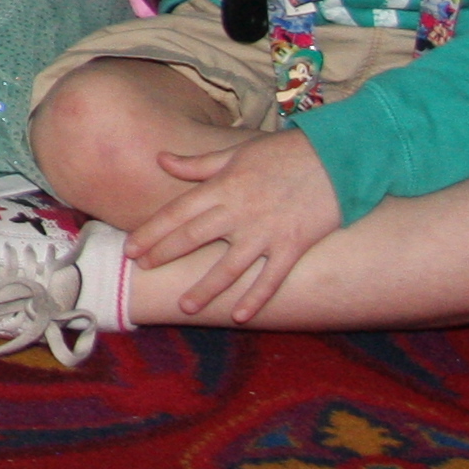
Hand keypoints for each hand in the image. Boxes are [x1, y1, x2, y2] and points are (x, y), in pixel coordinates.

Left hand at [127, 128, 340, 323]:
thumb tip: (161, 158)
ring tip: (184, 308)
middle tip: (143, 272)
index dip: (151, 233)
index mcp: (222, 187)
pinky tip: (240, 316)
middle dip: (165, 256)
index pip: (176, 213)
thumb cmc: (283, 152)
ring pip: (228, 267)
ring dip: (205, 290)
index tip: (131, 249)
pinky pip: (270, 278)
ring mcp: (265, 232)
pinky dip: (255, 298)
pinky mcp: (292, 246)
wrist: (337, 157)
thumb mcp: (236, 152)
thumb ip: (197, 164)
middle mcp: (238, 212)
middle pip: (192, 239)